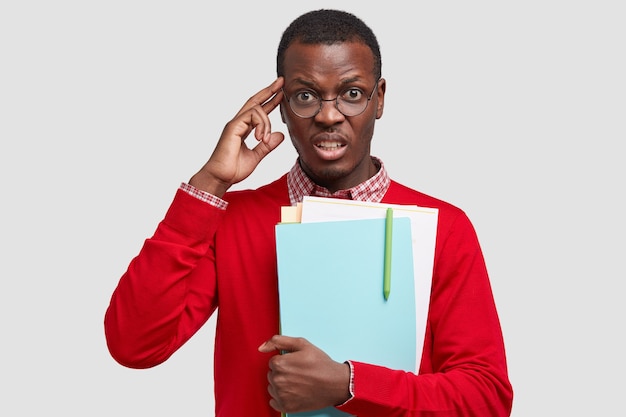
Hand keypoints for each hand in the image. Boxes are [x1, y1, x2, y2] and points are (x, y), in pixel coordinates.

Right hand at [189, 78, 284, 195]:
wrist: (220, 177)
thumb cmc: (232, 169)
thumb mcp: (255, 157)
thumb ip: (267, 146)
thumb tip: (280, 136)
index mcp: (243, 129)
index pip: (258, 110)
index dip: (270, 101)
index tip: (280, 93)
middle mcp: (238, 123)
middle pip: (255, 101)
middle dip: (269, 90)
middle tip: (281, 81)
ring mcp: (234, 124)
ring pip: (257, 109)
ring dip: (267, 123)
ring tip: (264, 140)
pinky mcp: (233, 127)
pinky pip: (252, 116)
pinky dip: (261, 125)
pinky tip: (261, 138)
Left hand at [258, 335, 350, 413]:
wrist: (335, 384)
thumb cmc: (320, 364)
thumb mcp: (302, 344)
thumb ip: (279, 341)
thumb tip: (261, 347)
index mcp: (280, 363)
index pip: (273, 362)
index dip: (285, 361)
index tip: (296, 364)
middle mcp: (278, 380)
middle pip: (272, 374)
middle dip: (283, 372)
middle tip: (299, 373)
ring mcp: (281, 395)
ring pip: (273, 387)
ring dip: (281, 385)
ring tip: (298, 383)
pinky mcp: (285, 406)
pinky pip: (274, 401)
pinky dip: (282, 398)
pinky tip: (295, 393)